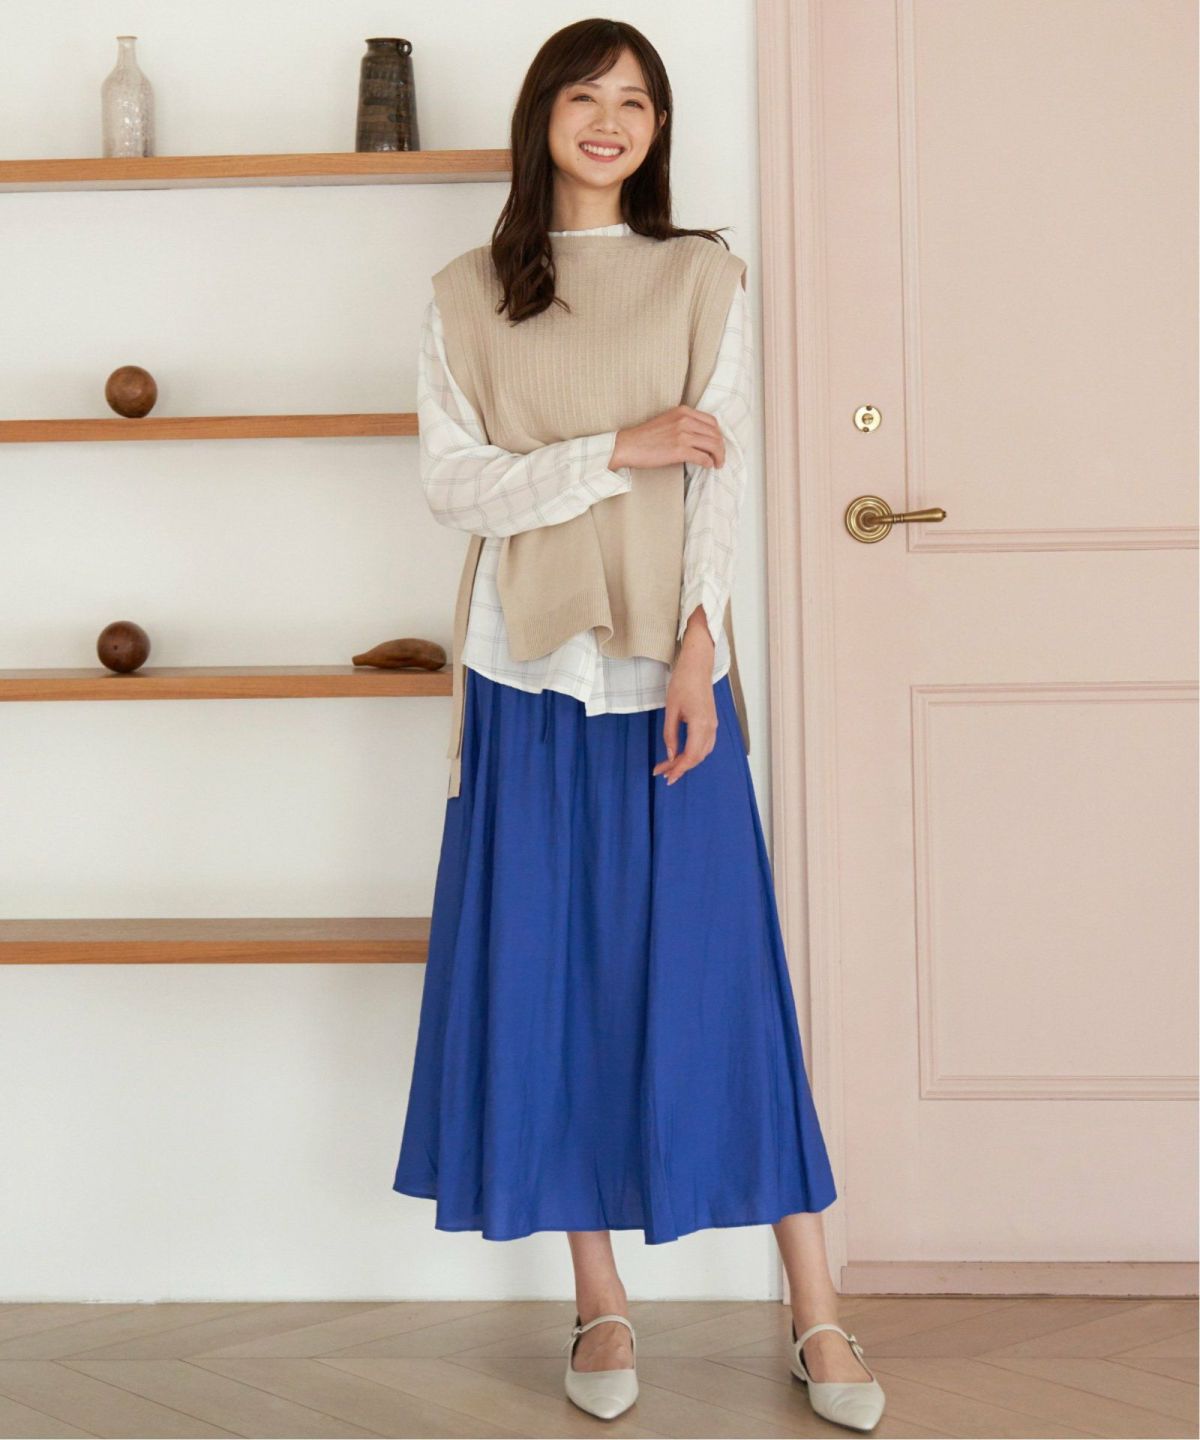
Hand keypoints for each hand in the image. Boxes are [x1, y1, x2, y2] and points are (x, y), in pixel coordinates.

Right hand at [610, 405, 725, 471]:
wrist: (627, 445)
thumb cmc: (645, 437)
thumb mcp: (667, 421)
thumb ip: (684, 423)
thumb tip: (701, 437)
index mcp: (683, 411)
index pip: (712, 421)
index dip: (718, 435)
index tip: (717, 444)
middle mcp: (685, 420)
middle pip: (715, 434)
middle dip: (721, 447)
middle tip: (720, 457)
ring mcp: (683, 435)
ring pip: (713, 445)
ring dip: (718, 456)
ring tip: (717, 464)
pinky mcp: (679, 450)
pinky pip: (703, 457)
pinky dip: (708, 463)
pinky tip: (708, 466)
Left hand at [654, 608, 717, 783]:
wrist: (697, 666)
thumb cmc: (682, 684)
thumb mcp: (671, 710)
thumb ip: (670, 734)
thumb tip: (670, 755)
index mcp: (700, 725)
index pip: (691, 756)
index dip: (679, 769)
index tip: (666, 777)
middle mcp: (710, 728)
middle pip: (697, 757)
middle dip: (680, 767)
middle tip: (662, 773)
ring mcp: (713, 725)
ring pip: (702, 752)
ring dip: (687, 761)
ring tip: (670, 766)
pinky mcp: (712, 722)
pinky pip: (705, 744)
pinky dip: (694, 753)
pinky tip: (682, 754)